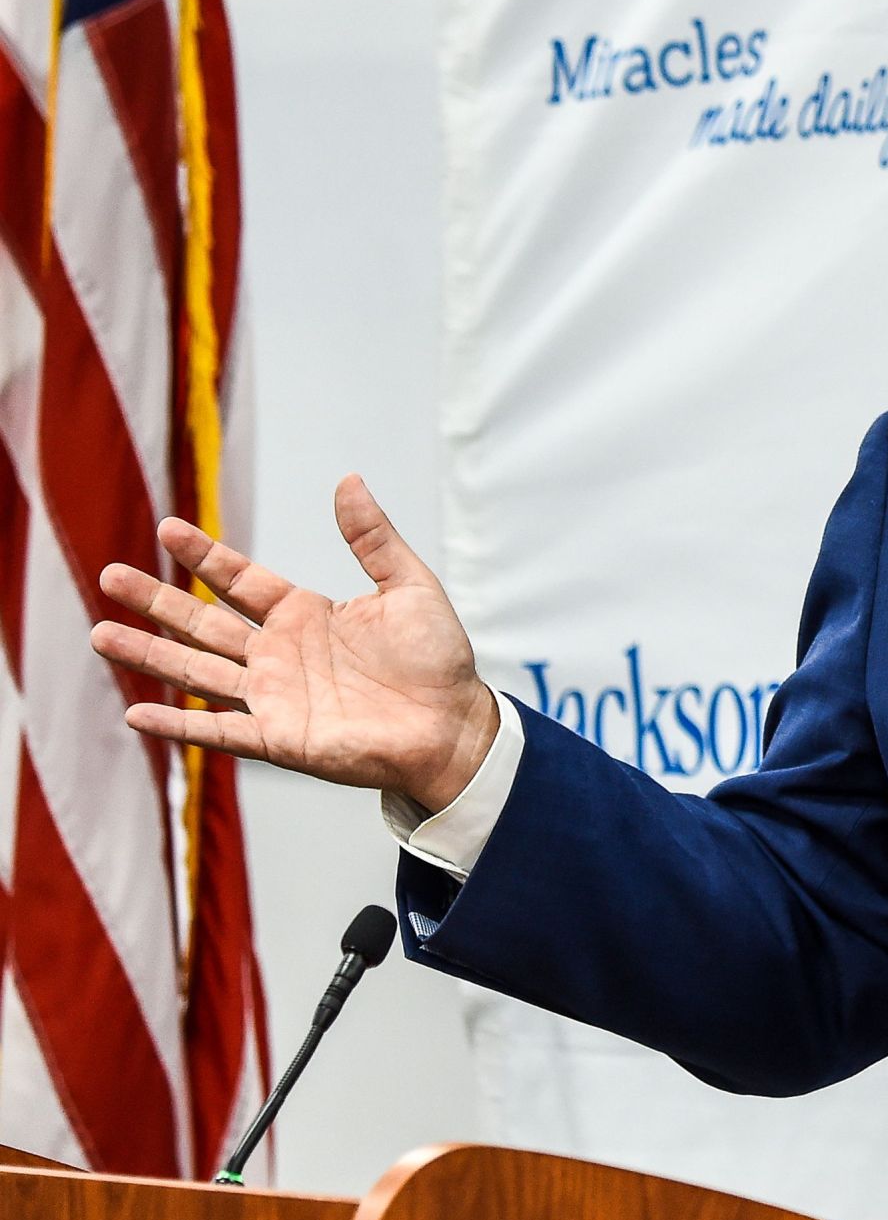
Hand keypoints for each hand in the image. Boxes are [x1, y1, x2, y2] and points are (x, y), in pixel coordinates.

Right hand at [88, 474, 499, 812]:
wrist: (454, 725)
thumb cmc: (437, 661)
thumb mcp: (410, 587)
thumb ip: (374, 539)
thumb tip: (349, 480)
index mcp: (304, 615)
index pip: (239, 581)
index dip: (204, 556)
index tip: (167, 528)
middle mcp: (278, 654)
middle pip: (202, 623)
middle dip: (156, 601)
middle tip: (107, 575)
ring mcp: (273, 697)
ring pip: (197, 671)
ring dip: (149, 656)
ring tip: (101, 635)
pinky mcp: (278, 738)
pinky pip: (218, 730)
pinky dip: (177, 725)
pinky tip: (135, 714)